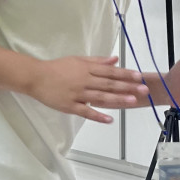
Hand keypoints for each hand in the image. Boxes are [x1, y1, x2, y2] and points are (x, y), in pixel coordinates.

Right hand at [29, 56, 147, 122]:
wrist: (36, 77)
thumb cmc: (57, 68)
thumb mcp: (77, 60)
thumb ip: (97, 61)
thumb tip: (115, 59)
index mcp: (86, 69)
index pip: (109, 71)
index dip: (125, 74)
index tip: (139, 76)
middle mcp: (84, 80)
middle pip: (109, 84)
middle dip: (127, 86)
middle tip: (143, 90)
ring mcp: (77, 94)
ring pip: (100, 97)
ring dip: (117, 99)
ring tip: (132, 101)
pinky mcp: (70, 106)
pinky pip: (86, 112)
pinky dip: (98, 116)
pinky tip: (109, 119)